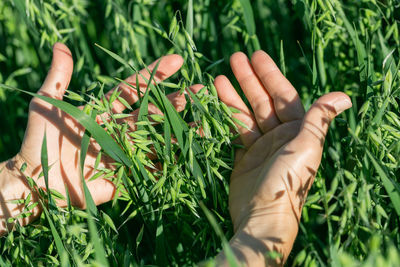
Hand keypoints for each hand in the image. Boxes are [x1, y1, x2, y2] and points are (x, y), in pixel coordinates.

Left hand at [0, 43, 196, 232]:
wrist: (35, 182)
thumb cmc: (37, 141)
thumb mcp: (46, 104)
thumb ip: (59, 77)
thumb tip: (61, 45)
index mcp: (105, 111)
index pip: (135, 88)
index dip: (155, 74)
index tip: (176, 61)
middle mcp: (119, 129)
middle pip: (153, 112)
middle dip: (177, 100)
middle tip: (200, 89)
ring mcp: (125, 151)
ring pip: (158, 137)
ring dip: (180, 128)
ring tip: (203, 118)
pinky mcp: (127, 174)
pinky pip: (153, 166)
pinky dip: (172, 159)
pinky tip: (191, 149)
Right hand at [214, 51, 351, 265]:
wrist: (263, 217)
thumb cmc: (288, 183)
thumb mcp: (306, 148)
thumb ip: (318, 120)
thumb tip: (343, 96)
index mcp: (298, 131)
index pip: (284, 96)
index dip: (270, 75)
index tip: (256, 56)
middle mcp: (280, 136)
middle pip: (263, 101)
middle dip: (249, 80)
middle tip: (234, 57)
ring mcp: (260, 146)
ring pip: (246, 114)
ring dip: (233, 96)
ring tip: (218, 77)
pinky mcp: (243, 157)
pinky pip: (234, 131)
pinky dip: (225, 117)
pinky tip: (215, 103)